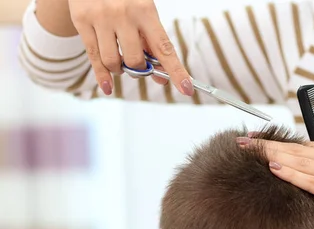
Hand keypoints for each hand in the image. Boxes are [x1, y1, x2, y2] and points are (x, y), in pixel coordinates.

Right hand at [68, 0, 192, 95]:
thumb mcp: (143, 11)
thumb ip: (152, 41)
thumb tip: (162, 77)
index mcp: (145, 10)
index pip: (164, 48)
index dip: (176, 71)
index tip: (187, 89)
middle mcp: (123, 14)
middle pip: (135, 61)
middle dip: (139, 69)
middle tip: (139, 65)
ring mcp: (100, 18)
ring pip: (113, 62)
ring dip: (120, 70)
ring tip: (121, 62)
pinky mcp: (81, 20)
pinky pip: (93, 57)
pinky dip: (102, 76)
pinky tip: (107, 87)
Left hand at [240, 136, 313, 228]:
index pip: (304, 145)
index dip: (278, 141)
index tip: (255, 138)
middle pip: (297, 149)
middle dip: (268, 144)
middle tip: (243, 141)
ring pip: (301, 162)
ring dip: (273, 155)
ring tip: (250, 151)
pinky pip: (312, 182)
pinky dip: (292, 174)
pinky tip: (274, 168)